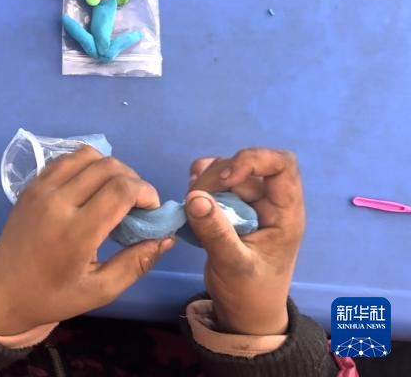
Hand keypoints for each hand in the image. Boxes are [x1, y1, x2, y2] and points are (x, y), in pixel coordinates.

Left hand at [0, 147, 173, 334]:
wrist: (2, 290)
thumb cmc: (52, 295)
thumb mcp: (100, 290)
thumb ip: (136, 263)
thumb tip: (165, 238)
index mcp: (75, 232)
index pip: (120, 190)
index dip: (146, 193)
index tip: (151, 210)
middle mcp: (57, 202)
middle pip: (108, 166)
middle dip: (133, 180)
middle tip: (137, 204)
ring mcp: (40, 189)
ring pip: (86, 155)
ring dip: (110, 167)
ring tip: (115, 192)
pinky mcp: (31, 185)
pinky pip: (65, 159)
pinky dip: (86, 165)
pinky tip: (91, 187)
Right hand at [186, 149, 304, 335]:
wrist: (246, 314)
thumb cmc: (250, 293)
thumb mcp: (233, 265)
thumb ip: (216, 232)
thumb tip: (194, 197)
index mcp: (285, 213)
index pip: (282, 165)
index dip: (253, 160)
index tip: (226, 179)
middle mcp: (270, 203)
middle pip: (247, 167)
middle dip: (218, 177)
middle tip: (193, 199)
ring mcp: (251, 205)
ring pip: (229, 173)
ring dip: (206, 181)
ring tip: (189, 200)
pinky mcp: (234, 210)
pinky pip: (218, 185)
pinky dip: (201, 184)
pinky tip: (190, 195)